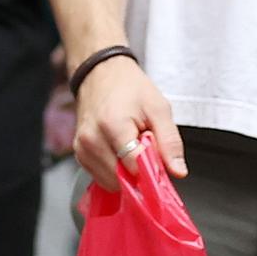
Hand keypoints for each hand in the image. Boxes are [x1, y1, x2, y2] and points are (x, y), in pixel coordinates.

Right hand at [73, 54, 182, 190]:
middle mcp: (91, 140)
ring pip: (112, 182)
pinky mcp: (79, 155)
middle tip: (143, 145)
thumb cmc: (129, 88)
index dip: (152, 167)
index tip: (158, 156)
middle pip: (123, 178)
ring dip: (126, 171)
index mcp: (112, 125)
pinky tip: (119, 150)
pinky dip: (114, 171)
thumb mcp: (158, 107)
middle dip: (138, 169)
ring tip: (130, 145)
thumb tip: (178, 171)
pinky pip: (101, 177)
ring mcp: (82, 149)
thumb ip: (170, 141)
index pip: (135, 167)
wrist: (101, 73)